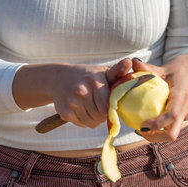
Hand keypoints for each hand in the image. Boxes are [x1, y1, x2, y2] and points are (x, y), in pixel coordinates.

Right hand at [16, 58, 132, 127]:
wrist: (58, 78)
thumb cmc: (86, 76)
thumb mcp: (102, 72)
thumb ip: (118, 71)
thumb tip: (129, 62)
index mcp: (93, 81)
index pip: (108, 107)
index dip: (111, 108)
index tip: (109, 103)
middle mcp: (81, 92)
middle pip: (100, 116)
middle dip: (103, 114)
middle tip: (99, 105)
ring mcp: (71, 103)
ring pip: (92, 123)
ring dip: (94, 119)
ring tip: (91, 107)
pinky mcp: (64, 112)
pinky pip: (82, 124)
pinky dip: (84, 120)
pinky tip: (82, 109)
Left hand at [131, 55, 187, 141]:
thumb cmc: (182, 68)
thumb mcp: (165, 67)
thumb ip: (148, 68)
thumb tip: (132, 61)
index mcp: (181, 97)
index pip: (171, 116)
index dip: (156, 125)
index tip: (142, 126)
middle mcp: (185, 110)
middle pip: (172, 134)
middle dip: (155, 137)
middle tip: (139, 131)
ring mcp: (185, 114)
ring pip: (172, 132)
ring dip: (156, 134)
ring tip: (139, 127)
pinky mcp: (183, 115)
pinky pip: (171, 125)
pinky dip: (160, 127)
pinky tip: (146, 120)